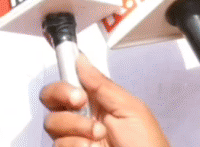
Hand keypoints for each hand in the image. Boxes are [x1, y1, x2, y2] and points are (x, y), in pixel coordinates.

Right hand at [40, 55, 168, 146]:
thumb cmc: (148, 145)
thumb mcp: (130, 108)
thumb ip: (103, 85)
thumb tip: (81, 60)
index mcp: (98, 99)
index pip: (68, 80)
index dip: (65, 79)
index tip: (77, 87)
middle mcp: (83, 115)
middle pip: (50, 98)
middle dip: (61, 96)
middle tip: (80, 103)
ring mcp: (76, 136)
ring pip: (52, 122)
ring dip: (77, 126)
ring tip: (98, 134)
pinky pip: (58, 144)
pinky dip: (76, 145)